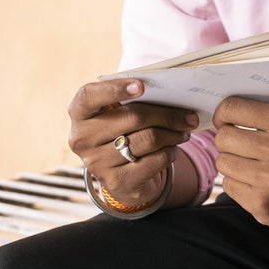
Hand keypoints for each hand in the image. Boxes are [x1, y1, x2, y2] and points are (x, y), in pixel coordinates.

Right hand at [67, 79, 200, 205]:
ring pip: (147, 140)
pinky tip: (172, 149)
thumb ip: (131, 100)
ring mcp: (96, 163)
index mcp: (79, 114)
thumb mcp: (116, 113)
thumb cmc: (120, 130)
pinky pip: (153, 161)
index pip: (89, 96)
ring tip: (184, 131)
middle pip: (133, 117)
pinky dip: (169, 153)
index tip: (142, 85)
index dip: (114, 89)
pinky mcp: (115, 182)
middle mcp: (81, 139)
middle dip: (167, 115)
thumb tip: (172, 95)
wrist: (117, 173)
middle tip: (188, 116)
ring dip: (173, 134)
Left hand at [212, 97, 268, 235]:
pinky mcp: (263, 204)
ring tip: (250, 166)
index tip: (227, 121)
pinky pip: (229, 186)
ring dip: (232, 164)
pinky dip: (238, 185)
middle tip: (239, 146)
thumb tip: (234, 100)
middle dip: (227, 141)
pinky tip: (256, 184)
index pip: (232, 108)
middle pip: (222, 138)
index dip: (224, 114)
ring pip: (223, 163)